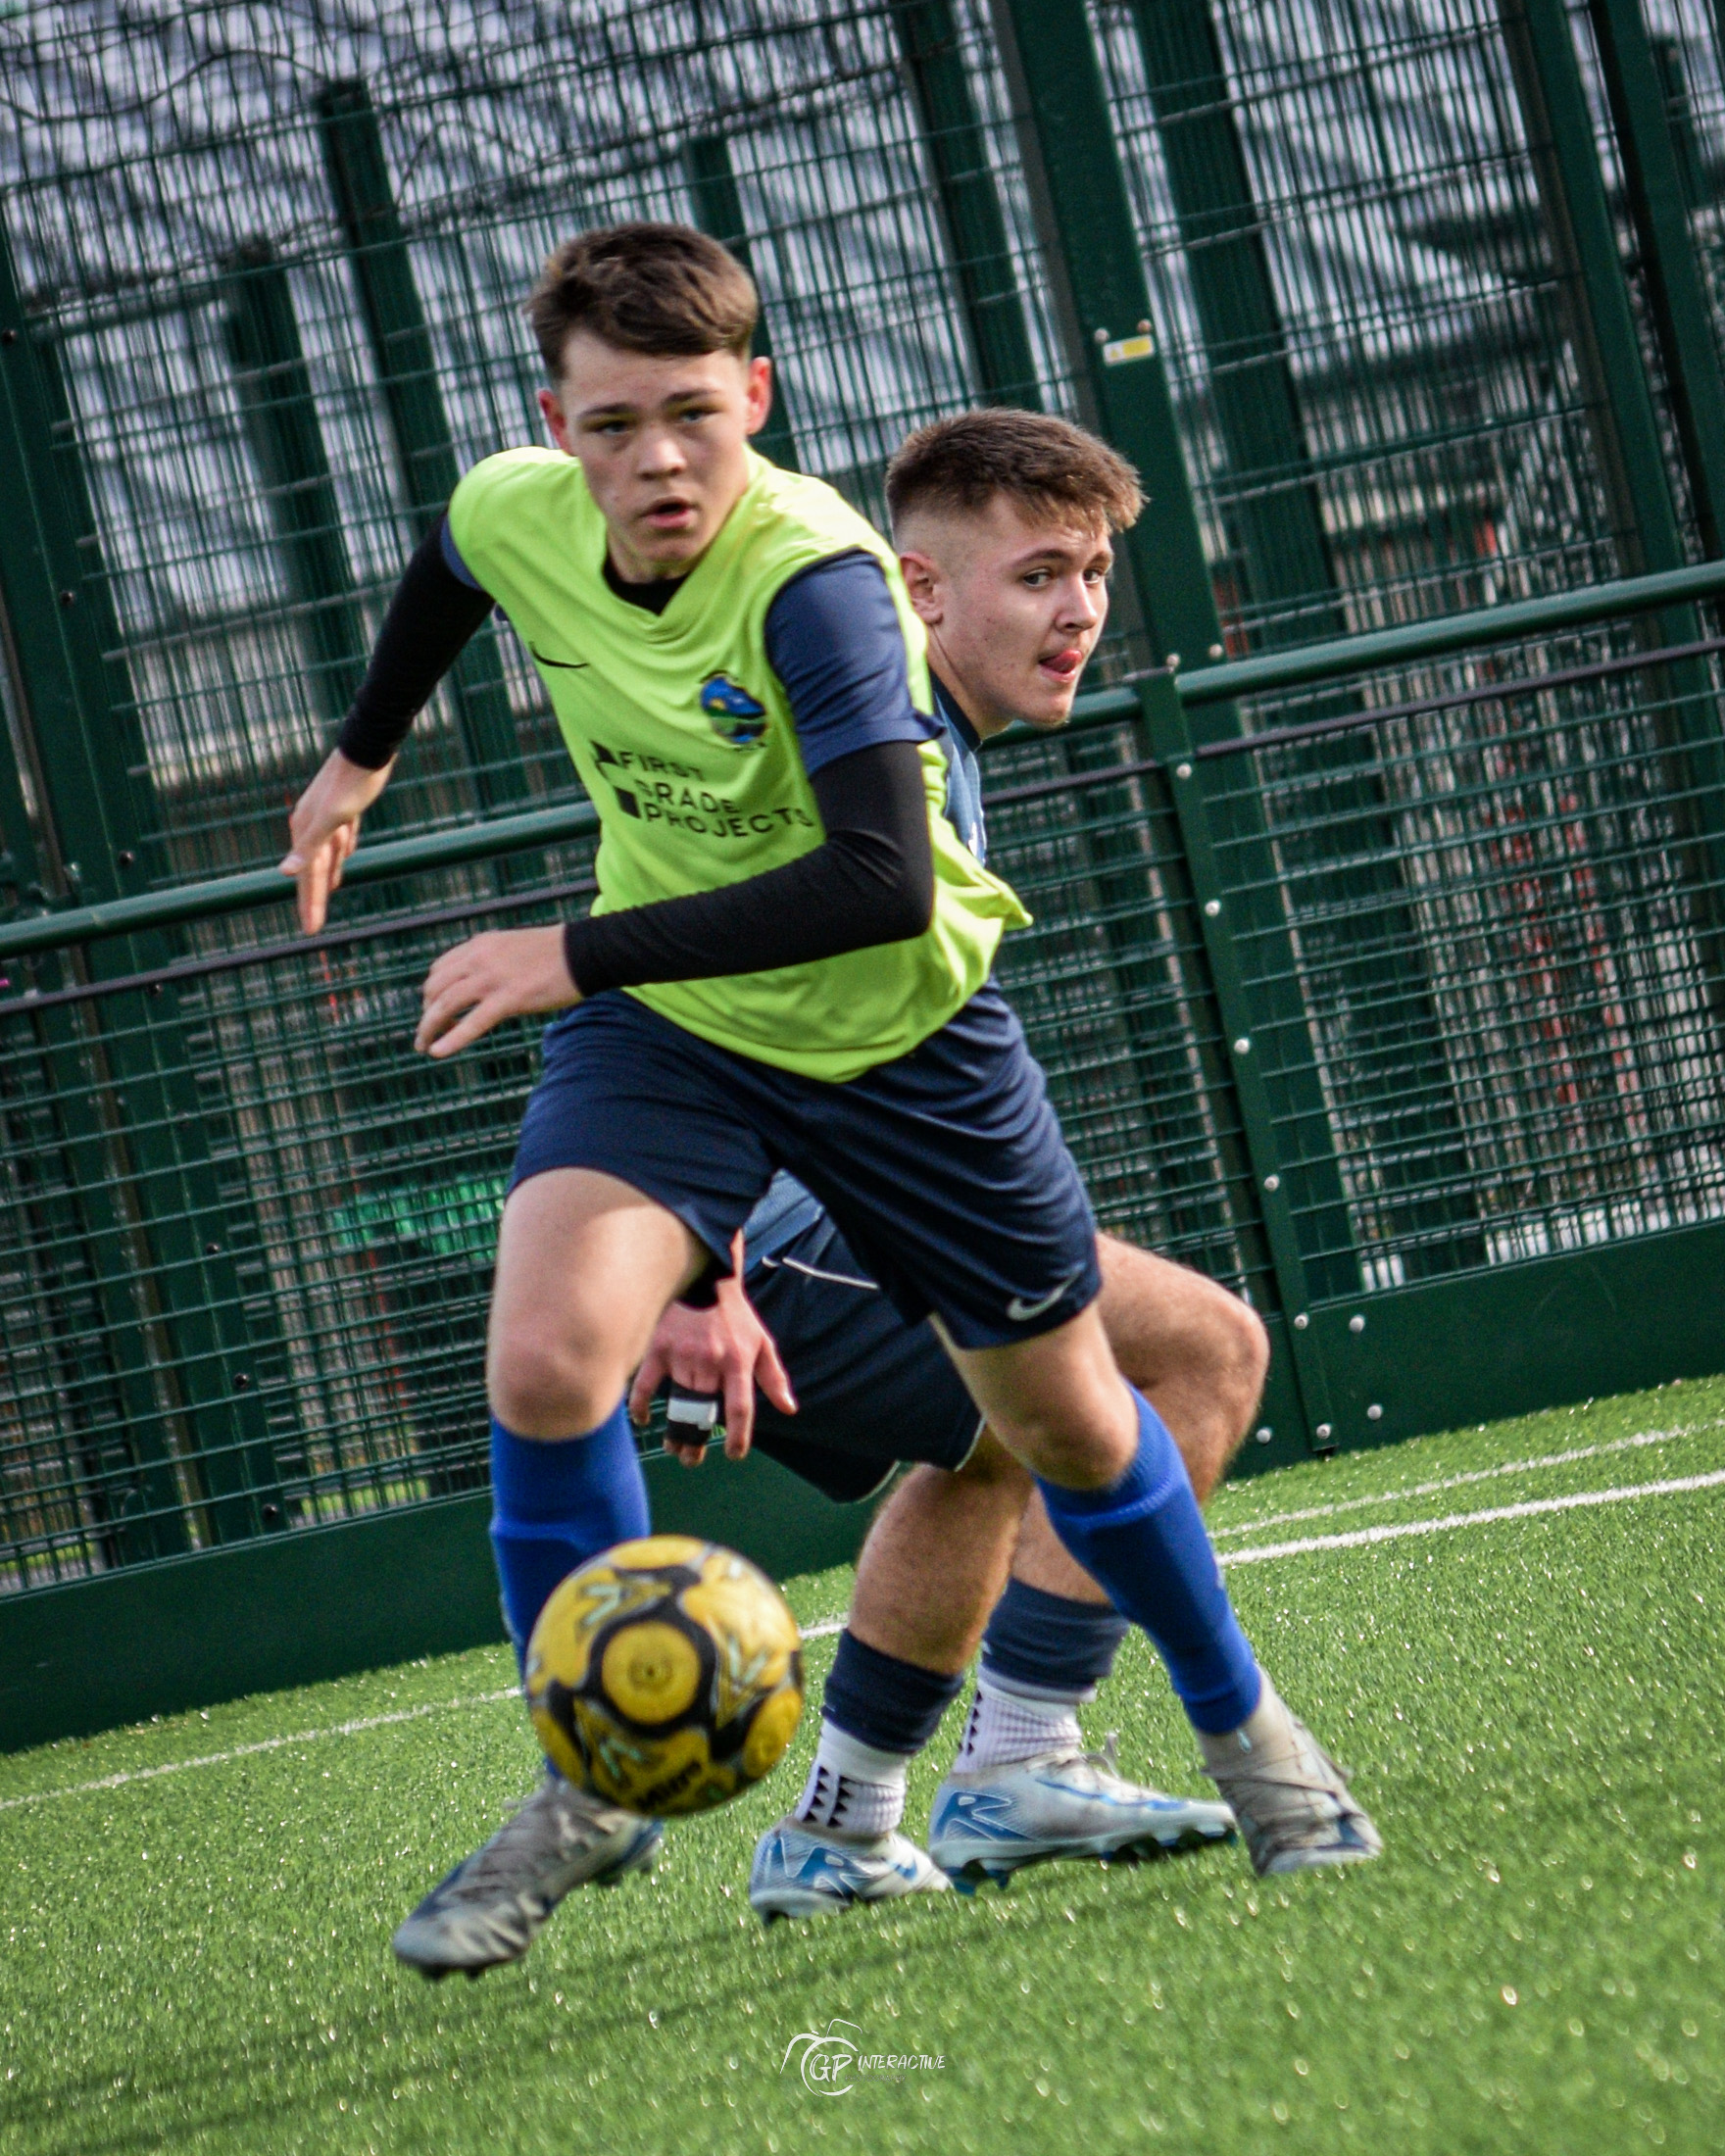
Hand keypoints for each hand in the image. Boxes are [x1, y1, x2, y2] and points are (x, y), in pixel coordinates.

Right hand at [280, 749, 392, 932]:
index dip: (309, 904)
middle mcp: (312, 825)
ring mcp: (327, 816)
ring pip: (327, 855)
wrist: (369, 748)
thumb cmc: (352, 784)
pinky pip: (341, 838)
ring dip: (327, 877)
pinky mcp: (345, 807)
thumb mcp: (333, 819)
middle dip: (314, 899)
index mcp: (306, 830)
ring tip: (327, 897)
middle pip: (313, 870)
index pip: (307, 877)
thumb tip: (285, 873)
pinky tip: (346, 857)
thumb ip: (310, 846)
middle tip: (313, 927)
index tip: (310, 931)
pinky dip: (342, 852)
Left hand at [415, 927, 580, 1057]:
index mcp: (480, 945)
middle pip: (435, 988)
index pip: (439, 969)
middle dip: (425, 1012)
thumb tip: (483, 982)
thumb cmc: (557, 954)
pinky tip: (438, 1052)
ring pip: (445, 1005)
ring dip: (429, 1027)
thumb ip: (493, 961)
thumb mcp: (514, 948)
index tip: (434, 1010)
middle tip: (426, 1033)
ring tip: (423, 1046)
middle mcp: (479, 958)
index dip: (431, 993)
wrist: (584, 952)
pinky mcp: (509, 998)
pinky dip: (451, 1039)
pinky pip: (473, 1022)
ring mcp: (492, 978)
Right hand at [628, 1242, 796, 1460]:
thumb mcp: (762, 1342)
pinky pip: (646, 1384)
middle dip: (697, 1442)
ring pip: (678, 1403)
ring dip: (674, 1430)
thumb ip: (773, 1377)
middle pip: (703, 1412)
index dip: (738, 1436)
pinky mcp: (659, 1348)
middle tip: (693, 1459)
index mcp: (738, 1361)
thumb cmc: (736, 1315)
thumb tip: (788, 1408)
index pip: (740, 1408)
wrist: (706, 1277)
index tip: (734, 1454)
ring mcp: (683, 1355)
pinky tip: (643, 1419)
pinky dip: (641, 1404)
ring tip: (674, 1447)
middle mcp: (711, 1361)